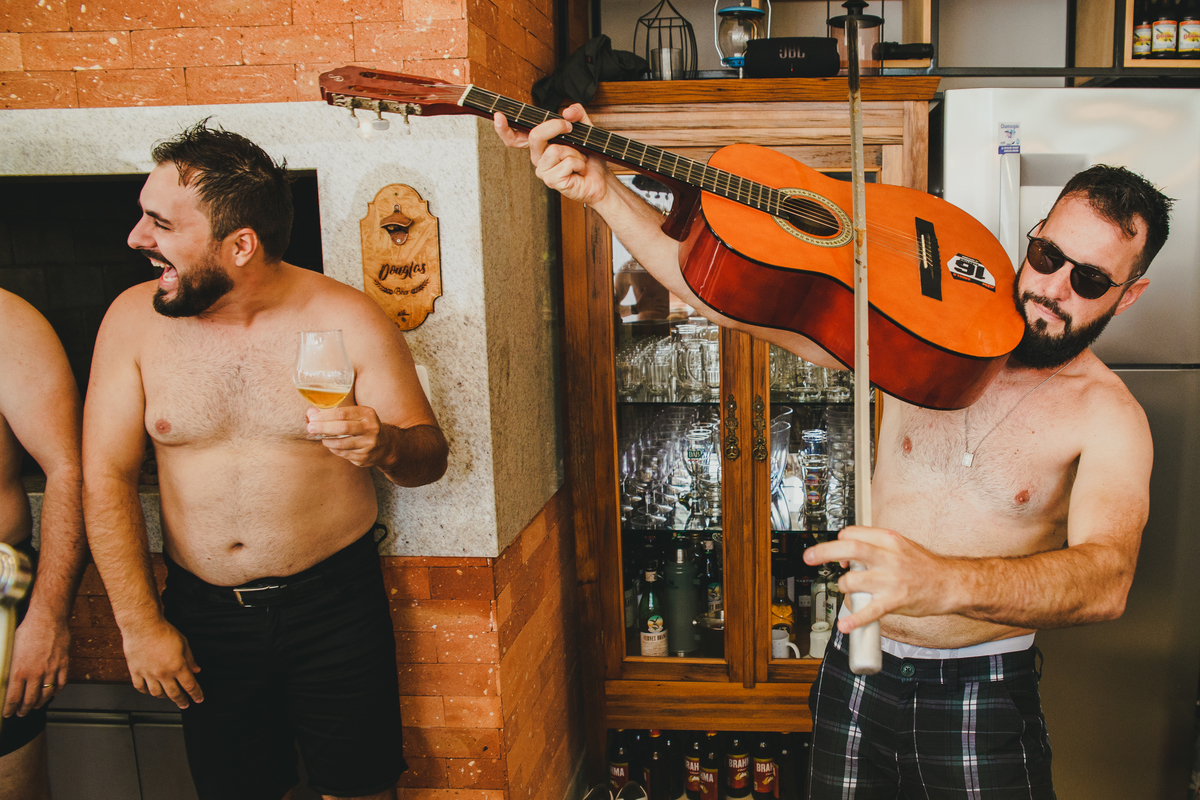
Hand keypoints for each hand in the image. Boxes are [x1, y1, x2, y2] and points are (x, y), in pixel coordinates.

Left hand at [4, 609, 68, 717]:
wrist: (47, 618)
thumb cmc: (27, 630)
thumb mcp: (10, 650)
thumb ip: (10, 668)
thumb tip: (6, 678)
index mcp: (19, 671)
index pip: (13, 698)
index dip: (10, 709)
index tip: (8, 714)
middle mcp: (36, 673)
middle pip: (30, 699)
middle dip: (24, 710)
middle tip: (21, 713)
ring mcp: (51, 669)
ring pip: (46, 694)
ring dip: (40, 703)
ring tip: (36, 705)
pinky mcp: (63, 664)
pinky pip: (61, 683)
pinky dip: (56, 691)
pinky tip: (52, 692)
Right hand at [122, 619, 202, 708]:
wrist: (143, 626)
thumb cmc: (163, 632)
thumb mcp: (184, 644)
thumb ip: (190, 659)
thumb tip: (196, 670)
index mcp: (177, 667)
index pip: (190, 685)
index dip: (196, 694)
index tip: (199, 699)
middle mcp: (163, 673)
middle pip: (174, 693)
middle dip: (181, 700)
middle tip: (185, 704)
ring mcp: (148, 674)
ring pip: (157, 693)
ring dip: (165, 697)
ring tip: (168, 697)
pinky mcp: (136, 671)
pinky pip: (140, 687)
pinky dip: (146, 691)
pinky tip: (150, 691)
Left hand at [307, 405, 387, 466]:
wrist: (386, 445)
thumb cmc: (364, 427)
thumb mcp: (355, 416)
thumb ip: (333, 413)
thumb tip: (310, 413)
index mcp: (368, 414)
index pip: (343, 413)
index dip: (326, 415)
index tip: (312, 417)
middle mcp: (371, 429)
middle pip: (343, 428)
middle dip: (323, 428)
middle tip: (310, 428)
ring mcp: (369, 444)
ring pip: (342, 444)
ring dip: (327, 441)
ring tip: (320, 438)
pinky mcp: (364, 457)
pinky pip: (344, 454)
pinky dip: (334, 449)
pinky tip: (331, 445)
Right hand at [493, 105, 611, 206]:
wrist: (601, 180)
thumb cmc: (589, 158)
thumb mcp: (585, 129)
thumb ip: (577, 115)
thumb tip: (568, 111)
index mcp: (540, 145)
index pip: (515, 137)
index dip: (504, 128)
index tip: (498, 115)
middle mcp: (538, 158)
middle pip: (535, 135)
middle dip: (555, 126)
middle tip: (570, 128)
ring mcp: (543, 171)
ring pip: (555, 150)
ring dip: (574, 152)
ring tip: (578, 159)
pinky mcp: (552, 181)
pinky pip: (566, 163)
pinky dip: (579, 163)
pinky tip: (579, 169)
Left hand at [803, 526, 957, 633]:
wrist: (950, 584)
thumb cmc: (923, 566)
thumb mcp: (899, 546)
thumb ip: (874, 546)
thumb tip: (846, 555)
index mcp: (889, 540)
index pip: (853, 534)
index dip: (840, 542)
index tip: (837, 552)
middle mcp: (889, 557)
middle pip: (850, 548)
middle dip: (824, 551)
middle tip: (810, 557)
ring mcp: (891, 580)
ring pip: (853, 580)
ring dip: (843, 586)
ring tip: (848, 591)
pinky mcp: (894, 601)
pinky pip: (870, 611)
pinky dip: (855, 619)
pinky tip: (845, 625)